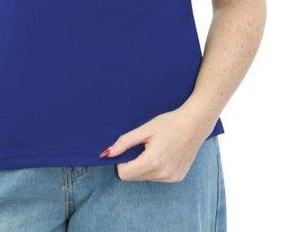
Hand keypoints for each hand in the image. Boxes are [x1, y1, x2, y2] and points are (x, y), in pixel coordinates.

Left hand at [99, 105, 213, 181]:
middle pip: (134, 177)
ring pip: (145, 178)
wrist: (195, 124)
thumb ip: (124, 142)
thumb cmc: (169, 123)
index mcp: (153, 161)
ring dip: (144, 166)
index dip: (121, 162)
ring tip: (155, 148)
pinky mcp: (177, 178)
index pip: (124, 174)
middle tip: (142, 146)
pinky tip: (164, 153)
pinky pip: (157, 178)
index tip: (127, 149)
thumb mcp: (145, 129)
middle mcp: (163, 174)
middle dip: (132, 163)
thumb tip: (106, 154)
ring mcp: (171, 178)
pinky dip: (155, 168)